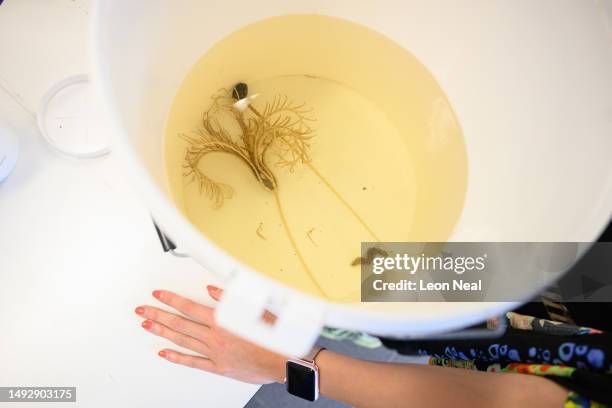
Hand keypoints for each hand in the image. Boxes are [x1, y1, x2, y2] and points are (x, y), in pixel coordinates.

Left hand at [134, 285, 286, 383]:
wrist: (282, 360)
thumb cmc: (272, 336)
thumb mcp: (254, 309)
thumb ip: (230, 299)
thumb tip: (211, 290)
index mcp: (221, 320)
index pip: (188, 307)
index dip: (170, 300)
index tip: (158, 295)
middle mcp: (214, 337)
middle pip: (179, 323)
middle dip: (158, 315)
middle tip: (142, 310)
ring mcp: (214, 353)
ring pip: (182, 340)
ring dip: (163, 332)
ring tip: (147, 326)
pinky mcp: (218, 367)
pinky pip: (192, 362)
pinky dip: (177, 357)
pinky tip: (165, 353)